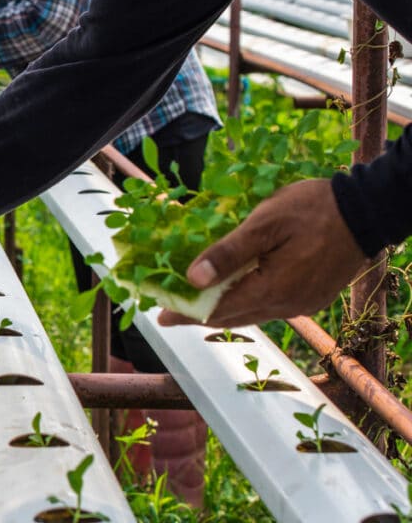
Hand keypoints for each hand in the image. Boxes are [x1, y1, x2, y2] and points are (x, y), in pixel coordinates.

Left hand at [158, 179, 369, 327]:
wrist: (366, 209)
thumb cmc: (312, 209)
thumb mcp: (264, 223)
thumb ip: (228, 253)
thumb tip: (192, 278)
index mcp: (273, 289)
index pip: (219, 311)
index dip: (187, 314)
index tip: (161, 316)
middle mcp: (288, 305)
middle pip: (234, 318)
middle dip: (200, 316)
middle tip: (171, 313)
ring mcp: (303, 304)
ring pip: (253, 314)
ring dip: (224, 311)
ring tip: (196, 304)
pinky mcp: (313, 297)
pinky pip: (271, 307)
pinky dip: (247, 303)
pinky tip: (234, 292)